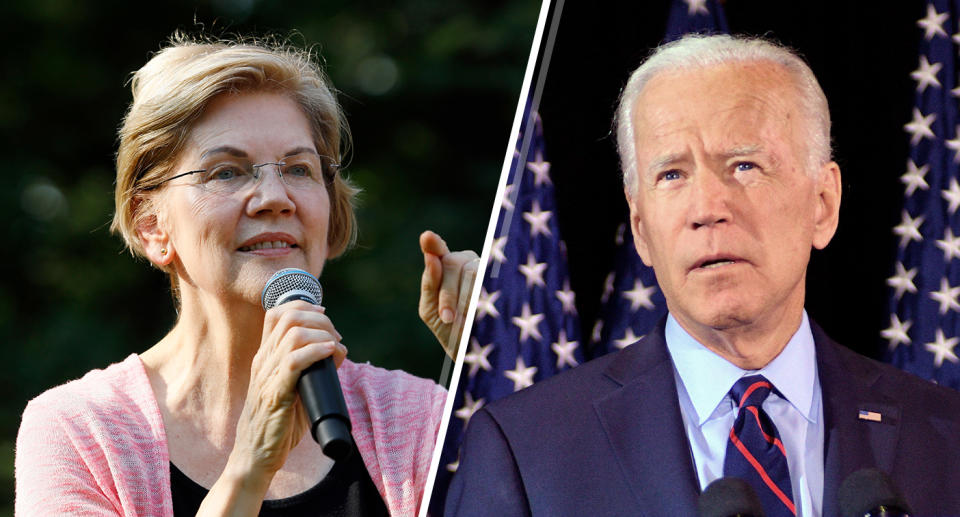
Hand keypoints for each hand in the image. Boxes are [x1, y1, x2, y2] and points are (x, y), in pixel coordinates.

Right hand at [225, 301, 346, 490]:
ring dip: (323, 334)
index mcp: (265, 357)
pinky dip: (316, 352)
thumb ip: (307, 369)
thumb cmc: (278, 424)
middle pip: (289, 317)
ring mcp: (266, 376)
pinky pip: (293, 362)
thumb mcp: (292, 388)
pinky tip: (330, 353)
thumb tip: (335, 352)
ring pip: (293, 334)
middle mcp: (263, 361)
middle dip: (320, 319)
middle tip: (336, 336)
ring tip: (336, 348)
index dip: (304, 305)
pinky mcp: (275, 394)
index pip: (277, 313)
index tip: (325, 315)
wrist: (256, 456)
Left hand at [419, 230, 479, 358]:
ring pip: (470, 272)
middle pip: (452, 263)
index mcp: (448, 264)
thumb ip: (430, 282)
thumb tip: (430, 257)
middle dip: (447, 293)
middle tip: (448, 317)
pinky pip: (486, 282)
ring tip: (460, 321)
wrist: (472, 350)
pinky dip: (477, 299)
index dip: (434, 245)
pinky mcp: (502, 281)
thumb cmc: (448, 328)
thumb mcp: (431, 307)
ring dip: (461, 299)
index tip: (427, 237)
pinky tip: (475, 312)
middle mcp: (468, 261)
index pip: (439, 251)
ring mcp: (486, 269)